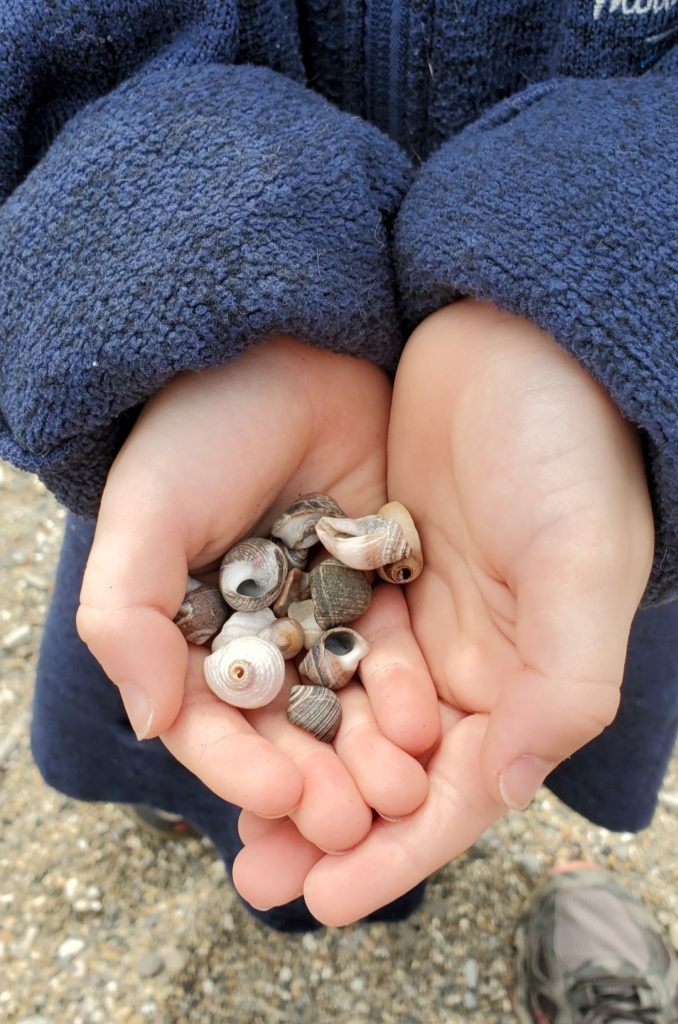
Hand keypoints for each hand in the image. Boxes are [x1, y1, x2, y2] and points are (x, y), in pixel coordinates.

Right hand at [76, 337, 436, 853]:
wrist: (288, 343)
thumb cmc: (201, 425)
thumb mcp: (147, 513)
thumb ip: (127, 616)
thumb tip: (151, 724)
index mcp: (191, 624)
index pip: (213, 720)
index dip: (240, 770)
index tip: (281, 802)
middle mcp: (258, 627)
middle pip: (286, 728)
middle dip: (315, 782)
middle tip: (352, 826)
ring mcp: (321, 607)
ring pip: (345, 701)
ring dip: (367, 756)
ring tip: (399, 795)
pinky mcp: (380, 579)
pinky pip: (395, 647)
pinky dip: (405, 690)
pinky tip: (423, 725)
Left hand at [233, 300, 653, 923]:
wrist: (518, 341)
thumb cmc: (570, 448)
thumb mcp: (582, 563)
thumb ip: (561, 683)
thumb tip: (506, 790)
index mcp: (528, 676)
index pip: (458, 793)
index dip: (394, 854)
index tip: (321, 900)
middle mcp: (473, 660)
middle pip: (393, 770)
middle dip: (328, 827)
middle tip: (255, 875)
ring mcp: (420, 615)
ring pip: (351, 718)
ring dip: (300, 768)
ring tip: (233, 819)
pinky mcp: (375, 569)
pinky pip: (326, 647)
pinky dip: (289, 687)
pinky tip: (240, 716)